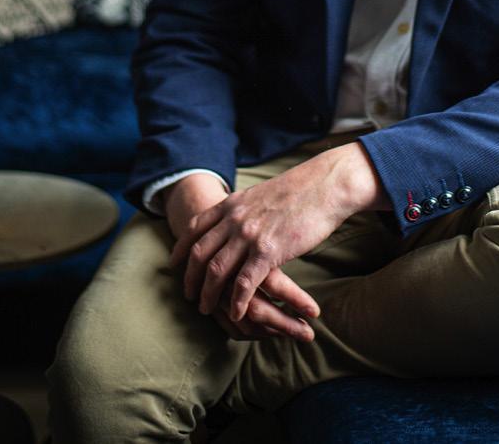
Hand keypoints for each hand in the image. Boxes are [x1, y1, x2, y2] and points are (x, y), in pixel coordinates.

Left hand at [162, 173, 315, 340]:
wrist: (324, 185)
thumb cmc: (299, 190)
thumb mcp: (260, 194)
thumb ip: (244, 208)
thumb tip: (237, 218)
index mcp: (232, 203)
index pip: (194, 227)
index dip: (181, 248)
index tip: (174, 265)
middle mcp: (235, 219)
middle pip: (200, 253)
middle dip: (190, 277)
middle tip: (188, 295)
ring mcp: (249, 235)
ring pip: (217, 271)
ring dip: (209, 295)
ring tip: (206, 309)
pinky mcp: (268, 251)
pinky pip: (244, 283)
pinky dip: (237, 302)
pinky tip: (237, 314)